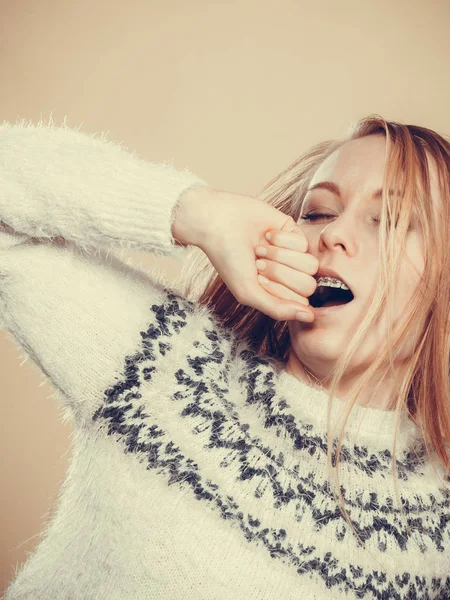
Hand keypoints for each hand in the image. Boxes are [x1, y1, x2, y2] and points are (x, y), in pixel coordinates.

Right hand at [174, 186, 317, 321]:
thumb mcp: (248, 292)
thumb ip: (278, 309)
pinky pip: (303, 244)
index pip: (300, 303)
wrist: (220, 222)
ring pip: (310, 266)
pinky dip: (281, 241)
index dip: (280, 292)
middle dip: (280, 274)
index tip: (257, 280)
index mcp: (277, 293)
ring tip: (260, 250)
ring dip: (281, 257)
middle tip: (258, 264)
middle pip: (308, 286)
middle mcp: (288, 276)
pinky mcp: (295, 233)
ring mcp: (293, 254)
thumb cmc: (229, 259)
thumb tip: (310, 318)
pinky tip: (266, 235)